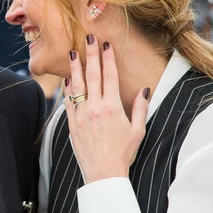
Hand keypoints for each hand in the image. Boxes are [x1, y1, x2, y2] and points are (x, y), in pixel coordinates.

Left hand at [65, 37, 148, 183]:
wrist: (103, 173)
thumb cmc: (123, 153)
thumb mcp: (138, 130)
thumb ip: (140, 107)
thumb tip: (144, 89)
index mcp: (112, 107)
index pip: (110, 76)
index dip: (108, 58)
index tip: (106, 45)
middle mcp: (95, 108)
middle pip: (92, 75)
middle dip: (91, 55)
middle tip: (88, 38)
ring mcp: (81, 115)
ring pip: (77, 85)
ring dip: (75, 67)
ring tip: (73, 52)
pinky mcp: (72, 124)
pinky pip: (68, 101)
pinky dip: (68, 88)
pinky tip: (68, 78)